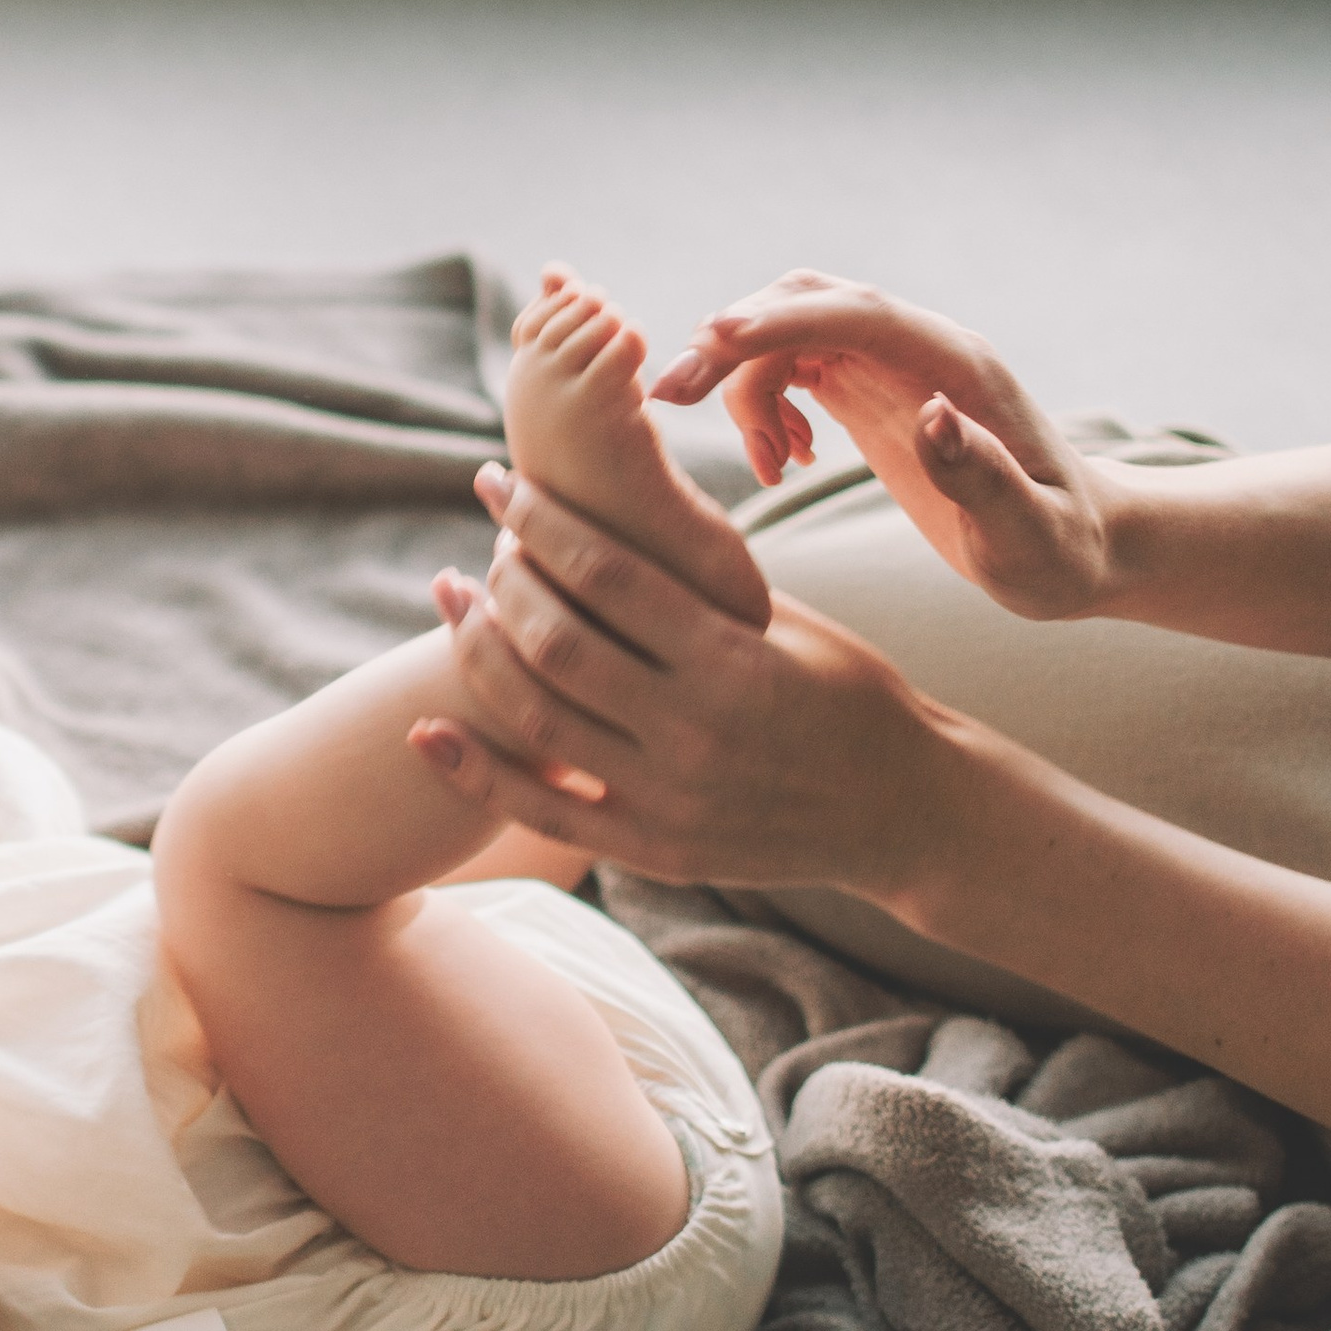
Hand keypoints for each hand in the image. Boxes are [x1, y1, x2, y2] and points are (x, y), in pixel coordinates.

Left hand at [414, 472, 957, 906]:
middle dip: (500, 578)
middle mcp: (695, 729)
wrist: (904, 810)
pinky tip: (426, 727)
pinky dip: (475, 770)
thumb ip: (699, 584)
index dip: (539, 520)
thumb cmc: (849, 693)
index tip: (499, 482)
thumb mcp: (788, 623)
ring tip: (450, 599)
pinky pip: (543, 808)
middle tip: (482, 540)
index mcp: (732, 658)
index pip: (606, 572)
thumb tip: (602, 518)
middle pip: (556, 640)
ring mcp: (670, 797)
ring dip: (477, 651)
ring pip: (538, 717)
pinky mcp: (654, 849)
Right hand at [646, 269, 1120, 620]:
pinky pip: (792, 366)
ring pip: (788, 330)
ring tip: (768, 467)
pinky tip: (785, 463)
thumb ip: (984, 477)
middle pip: (806, 302)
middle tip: (671, 396)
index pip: (856, 314)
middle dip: (732, 336)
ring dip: (745, 381)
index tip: (713, 335)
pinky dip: (763, 404)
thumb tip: (931, 414)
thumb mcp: (1032, 535)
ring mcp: (890, 366)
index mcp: (956, 365)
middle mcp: (918, 349)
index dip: (783, 319)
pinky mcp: (870, 392)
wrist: (1080, 546)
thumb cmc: (1061, 551)